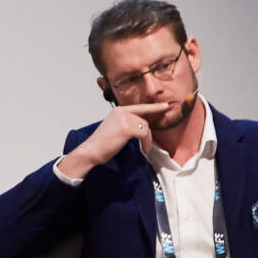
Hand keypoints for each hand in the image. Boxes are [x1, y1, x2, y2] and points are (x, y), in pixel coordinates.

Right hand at [59, 101, 180, 177]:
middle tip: (146, 145)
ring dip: (147, 140)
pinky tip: (143, 150)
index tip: (165, 106)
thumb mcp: (114, 128)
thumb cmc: (101, 143)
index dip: (154, 107)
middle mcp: (121, 112)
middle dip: (147, 135)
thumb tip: (141, 128)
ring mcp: (124, 119)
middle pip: (144, 121)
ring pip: (145, 128)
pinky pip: (144, 134)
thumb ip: (126, 124)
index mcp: (118, 110)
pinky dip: (146, 143)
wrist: (91, 150)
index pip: (140, 107)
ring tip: (143, 149)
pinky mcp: (127, 128)